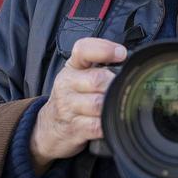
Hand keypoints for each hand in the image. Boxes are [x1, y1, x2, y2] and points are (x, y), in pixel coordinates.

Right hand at [30, 38, 126, 174]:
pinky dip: (108, 124)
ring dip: (112, 104)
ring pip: (98, 104)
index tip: (122, 53)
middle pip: (96, 79)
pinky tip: (111, 120)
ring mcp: (68, 107)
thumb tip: (129, 63)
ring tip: (118, 104)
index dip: (104, 49)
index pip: (83, 49)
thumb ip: (99, 65)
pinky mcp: (74, 128)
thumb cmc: (71, 97)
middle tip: (123, 87)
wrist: (48, 127)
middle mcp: (67, 84)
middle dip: (114, 84)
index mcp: (72, 67)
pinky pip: (97, 126)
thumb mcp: (79, 75)